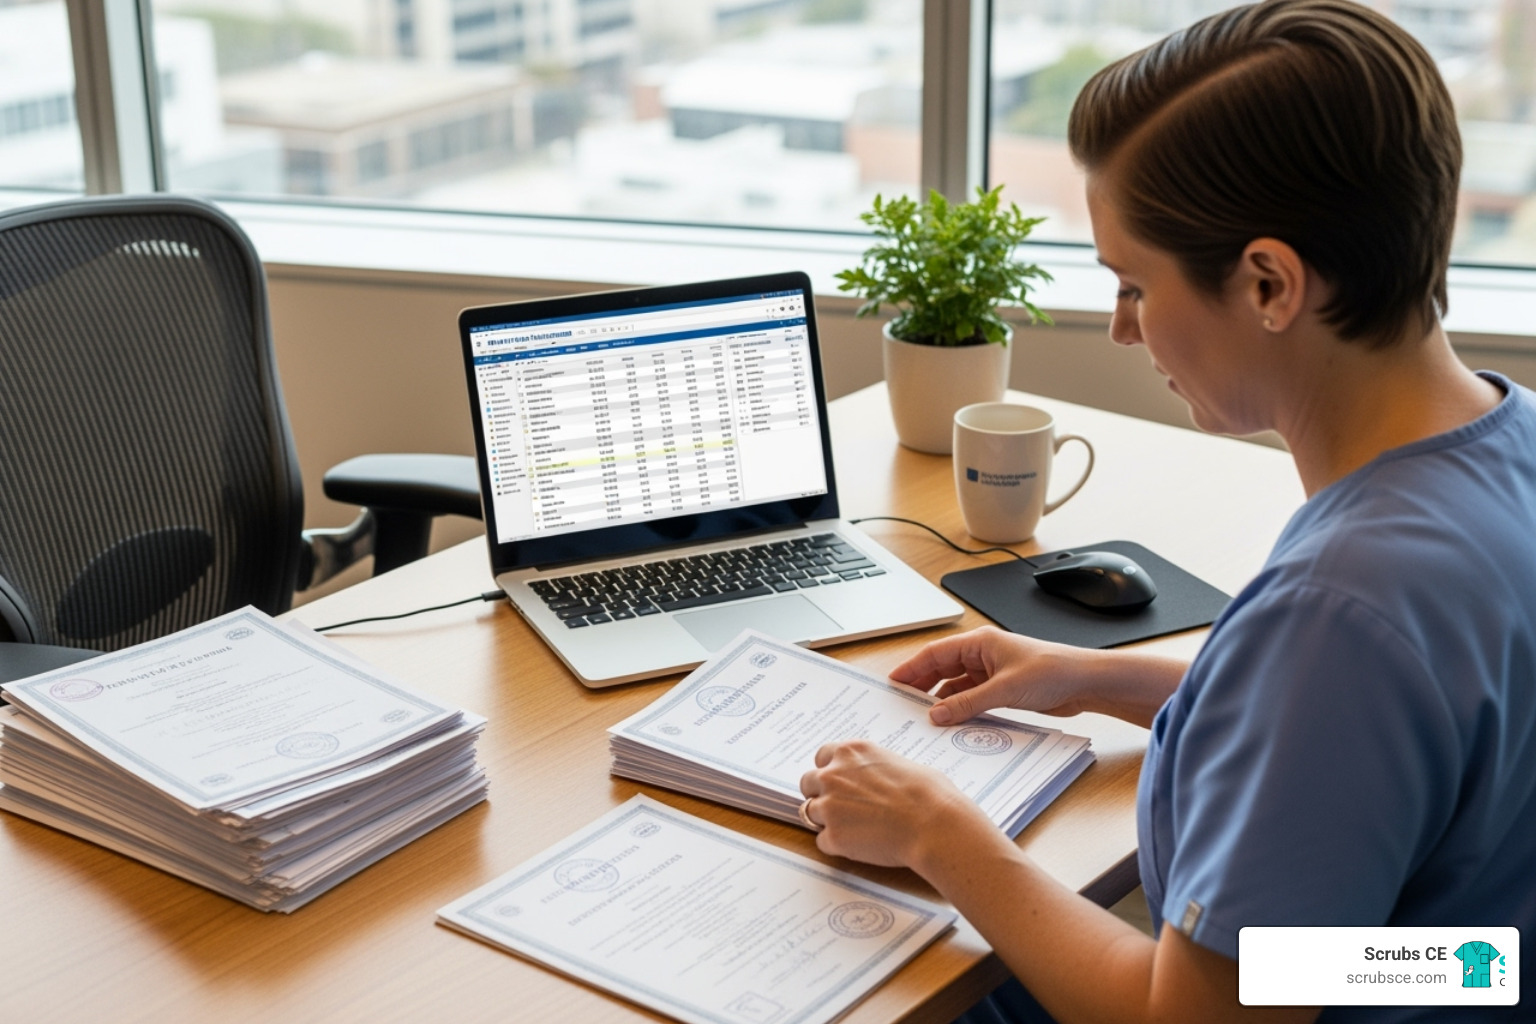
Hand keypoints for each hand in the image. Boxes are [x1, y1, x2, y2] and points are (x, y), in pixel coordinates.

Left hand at [798, 740, 981, 866]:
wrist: (933, 823)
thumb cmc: (928, 794)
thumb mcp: (900, 764)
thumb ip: (875, 769)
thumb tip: (878, 779)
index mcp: (851, 752)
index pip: (822, 756)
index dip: (830, 771)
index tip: (839, 782)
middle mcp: (833, 775)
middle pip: (807, 783)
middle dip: (820, 794)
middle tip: (840, 807)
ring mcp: (829, 806)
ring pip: (809, 813)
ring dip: (826, 821)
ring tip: (852, 829)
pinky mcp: (833, 836)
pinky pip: (822, 842)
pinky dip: (836, 845)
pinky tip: (859, 845)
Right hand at [890, 626, 1101, 724]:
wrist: (1085, 683)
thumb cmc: (1052, 671)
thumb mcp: (1004, 689)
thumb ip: (968, 703)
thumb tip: (937, 714)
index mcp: (979, 643)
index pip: (935, 653)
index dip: (912, 668)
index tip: (893, 683)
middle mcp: (982, 655)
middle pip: (941, 669)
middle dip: (922, 686)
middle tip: (902, 705)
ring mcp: (991, 672)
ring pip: (955, 686)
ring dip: (942, 702)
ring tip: (925, 719)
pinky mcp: (1001, 689)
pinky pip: (971, 699)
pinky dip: (961, 710)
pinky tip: (952, 723)